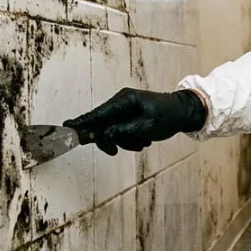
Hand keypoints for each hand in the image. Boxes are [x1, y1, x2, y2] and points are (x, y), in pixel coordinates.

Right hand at [63, 88, 207, 155]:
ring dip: (123, 140)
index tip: (66, 127)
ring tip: (141, 143)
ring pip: (112, 129)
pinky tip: (143, 141)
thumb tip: (104, 136)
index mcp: (124, 100)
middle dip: (109, 139)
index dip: (82, 122)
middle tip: (114, 150)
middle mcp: (122, 102)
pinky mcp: (129, 115)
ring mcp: (125, 108)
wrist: (185, 113)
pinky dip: (129, 138)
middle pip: (102, 124)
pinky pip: (121, 129)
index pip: (98, 113)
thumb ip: (123, 132)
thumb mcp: (146, 127)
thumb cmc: (168, 117)